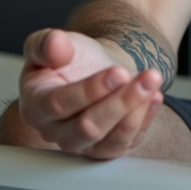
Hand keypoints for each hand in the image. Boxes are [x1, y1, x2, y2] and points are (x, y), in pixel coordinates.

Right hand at [19, 28, 163, 159]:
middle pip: (87, 128)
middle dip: (120, 103)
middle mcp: (55, 131)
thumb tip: (56, 43)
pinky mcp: (107, 147)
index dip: (90, 90)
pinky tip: (155, 96)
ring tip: (152, 82)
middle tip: (146, 77)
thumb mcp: (52, 42)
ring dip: (136, 112)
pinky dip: (145, 121)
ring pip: (109, 142)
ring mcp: (82, 143)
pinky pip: (127, 143)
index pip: (59, 105)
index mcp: (36, 106)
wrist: (95, 66)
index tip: (118, 72)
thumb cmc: (71, 58)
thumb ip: (45, 43)